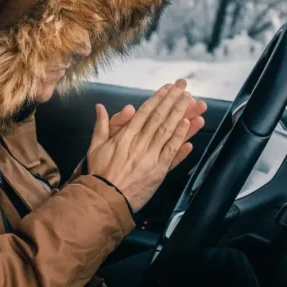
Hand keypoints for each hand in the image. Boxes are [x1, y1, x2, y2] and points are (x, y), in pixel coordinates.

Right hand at [87, 79, 195, 211]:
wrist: (104, 199)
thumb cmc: (99, 174)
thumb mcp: (95, 147)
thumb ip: (101, 125)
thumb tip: (100, 107)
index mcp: (125, 136)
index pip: (145, 112)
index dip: (158, 98)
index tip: (168, 87)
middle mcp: (139, 143)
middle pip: (159, 117)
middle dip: (173, 100)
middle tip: (184, 87)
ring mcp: (150, 157)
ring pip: (167, 131)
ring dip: (180, 114)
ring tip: (191, 100)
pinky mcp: (158, 171)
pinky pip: (171, 151)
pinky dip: (180, 137)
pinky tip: (188, 125)